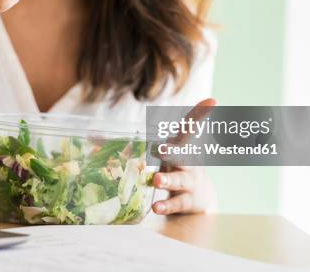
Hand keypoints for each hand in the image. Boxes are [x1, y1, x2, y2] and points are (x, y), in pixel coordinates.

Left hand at [152, 98, 217, 214]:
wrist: (200, 198)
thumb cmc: (176, 166)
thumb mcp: (169, 150)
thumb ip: (144, 139)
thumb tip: (96, 134)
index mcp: (184, 147)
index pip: (191, 127)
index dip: (200, 114)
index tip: (213, 101)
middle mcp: (189, 162)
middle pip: (183, 155)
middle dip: (172, 151)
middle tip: (161, 149)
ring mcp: (189, 182)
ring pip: (179, 180)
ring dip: (167, 180)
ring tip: (156, 181)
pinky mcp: (187, 201)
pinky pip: (176, 203)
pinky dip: (166, 206)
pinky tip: (156, 208)